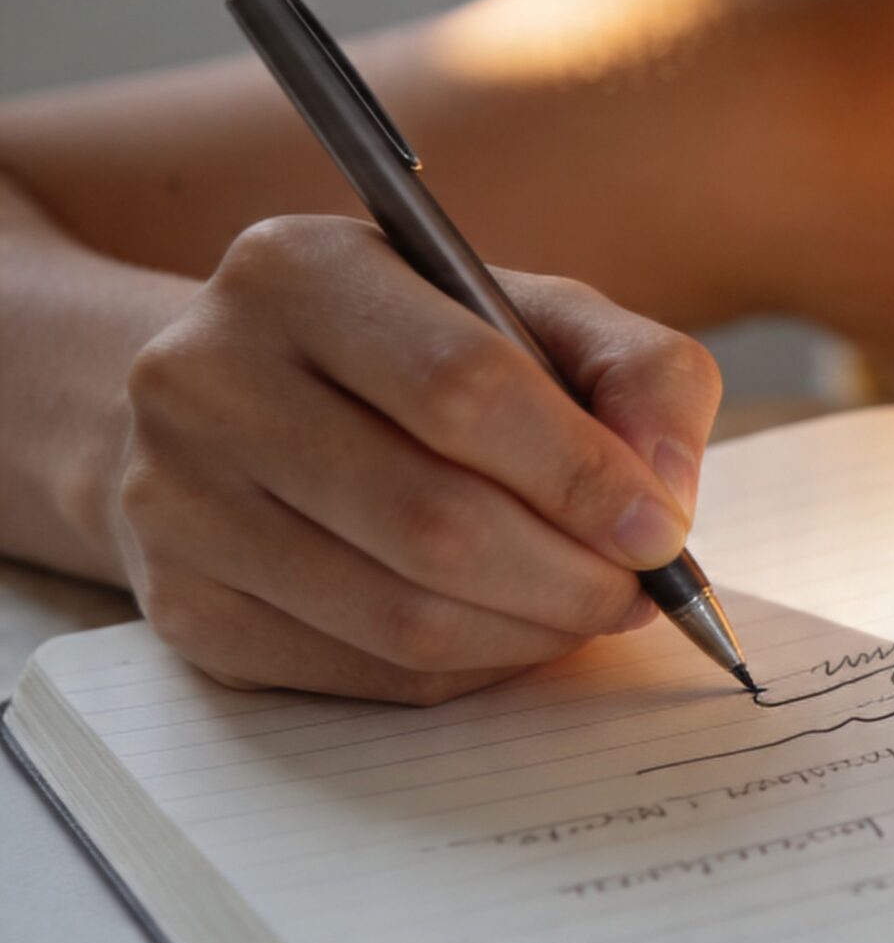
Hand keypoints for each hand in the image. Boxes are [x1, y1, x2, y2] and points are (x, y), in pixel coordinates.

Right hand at [108, 216, 721, 704]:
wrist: (235, 403)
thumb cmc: (414, 356)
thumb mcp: (534, 315)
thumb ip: (640, 375)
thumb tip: (669, 491)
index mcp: (301, 270)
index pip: (462, 386)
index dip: (582, 475)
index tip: (662, 529)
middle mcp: (206, 377)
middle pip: (433, 520)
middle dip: (571, 576)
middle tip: (641, 590)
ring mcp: (175, 500)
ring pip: (400, 615)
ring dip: (531, 633)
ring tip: (590, 610)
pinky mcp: (182, 607)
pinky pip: (364, 671)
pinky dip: (470, 668)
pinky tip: (510, 631)